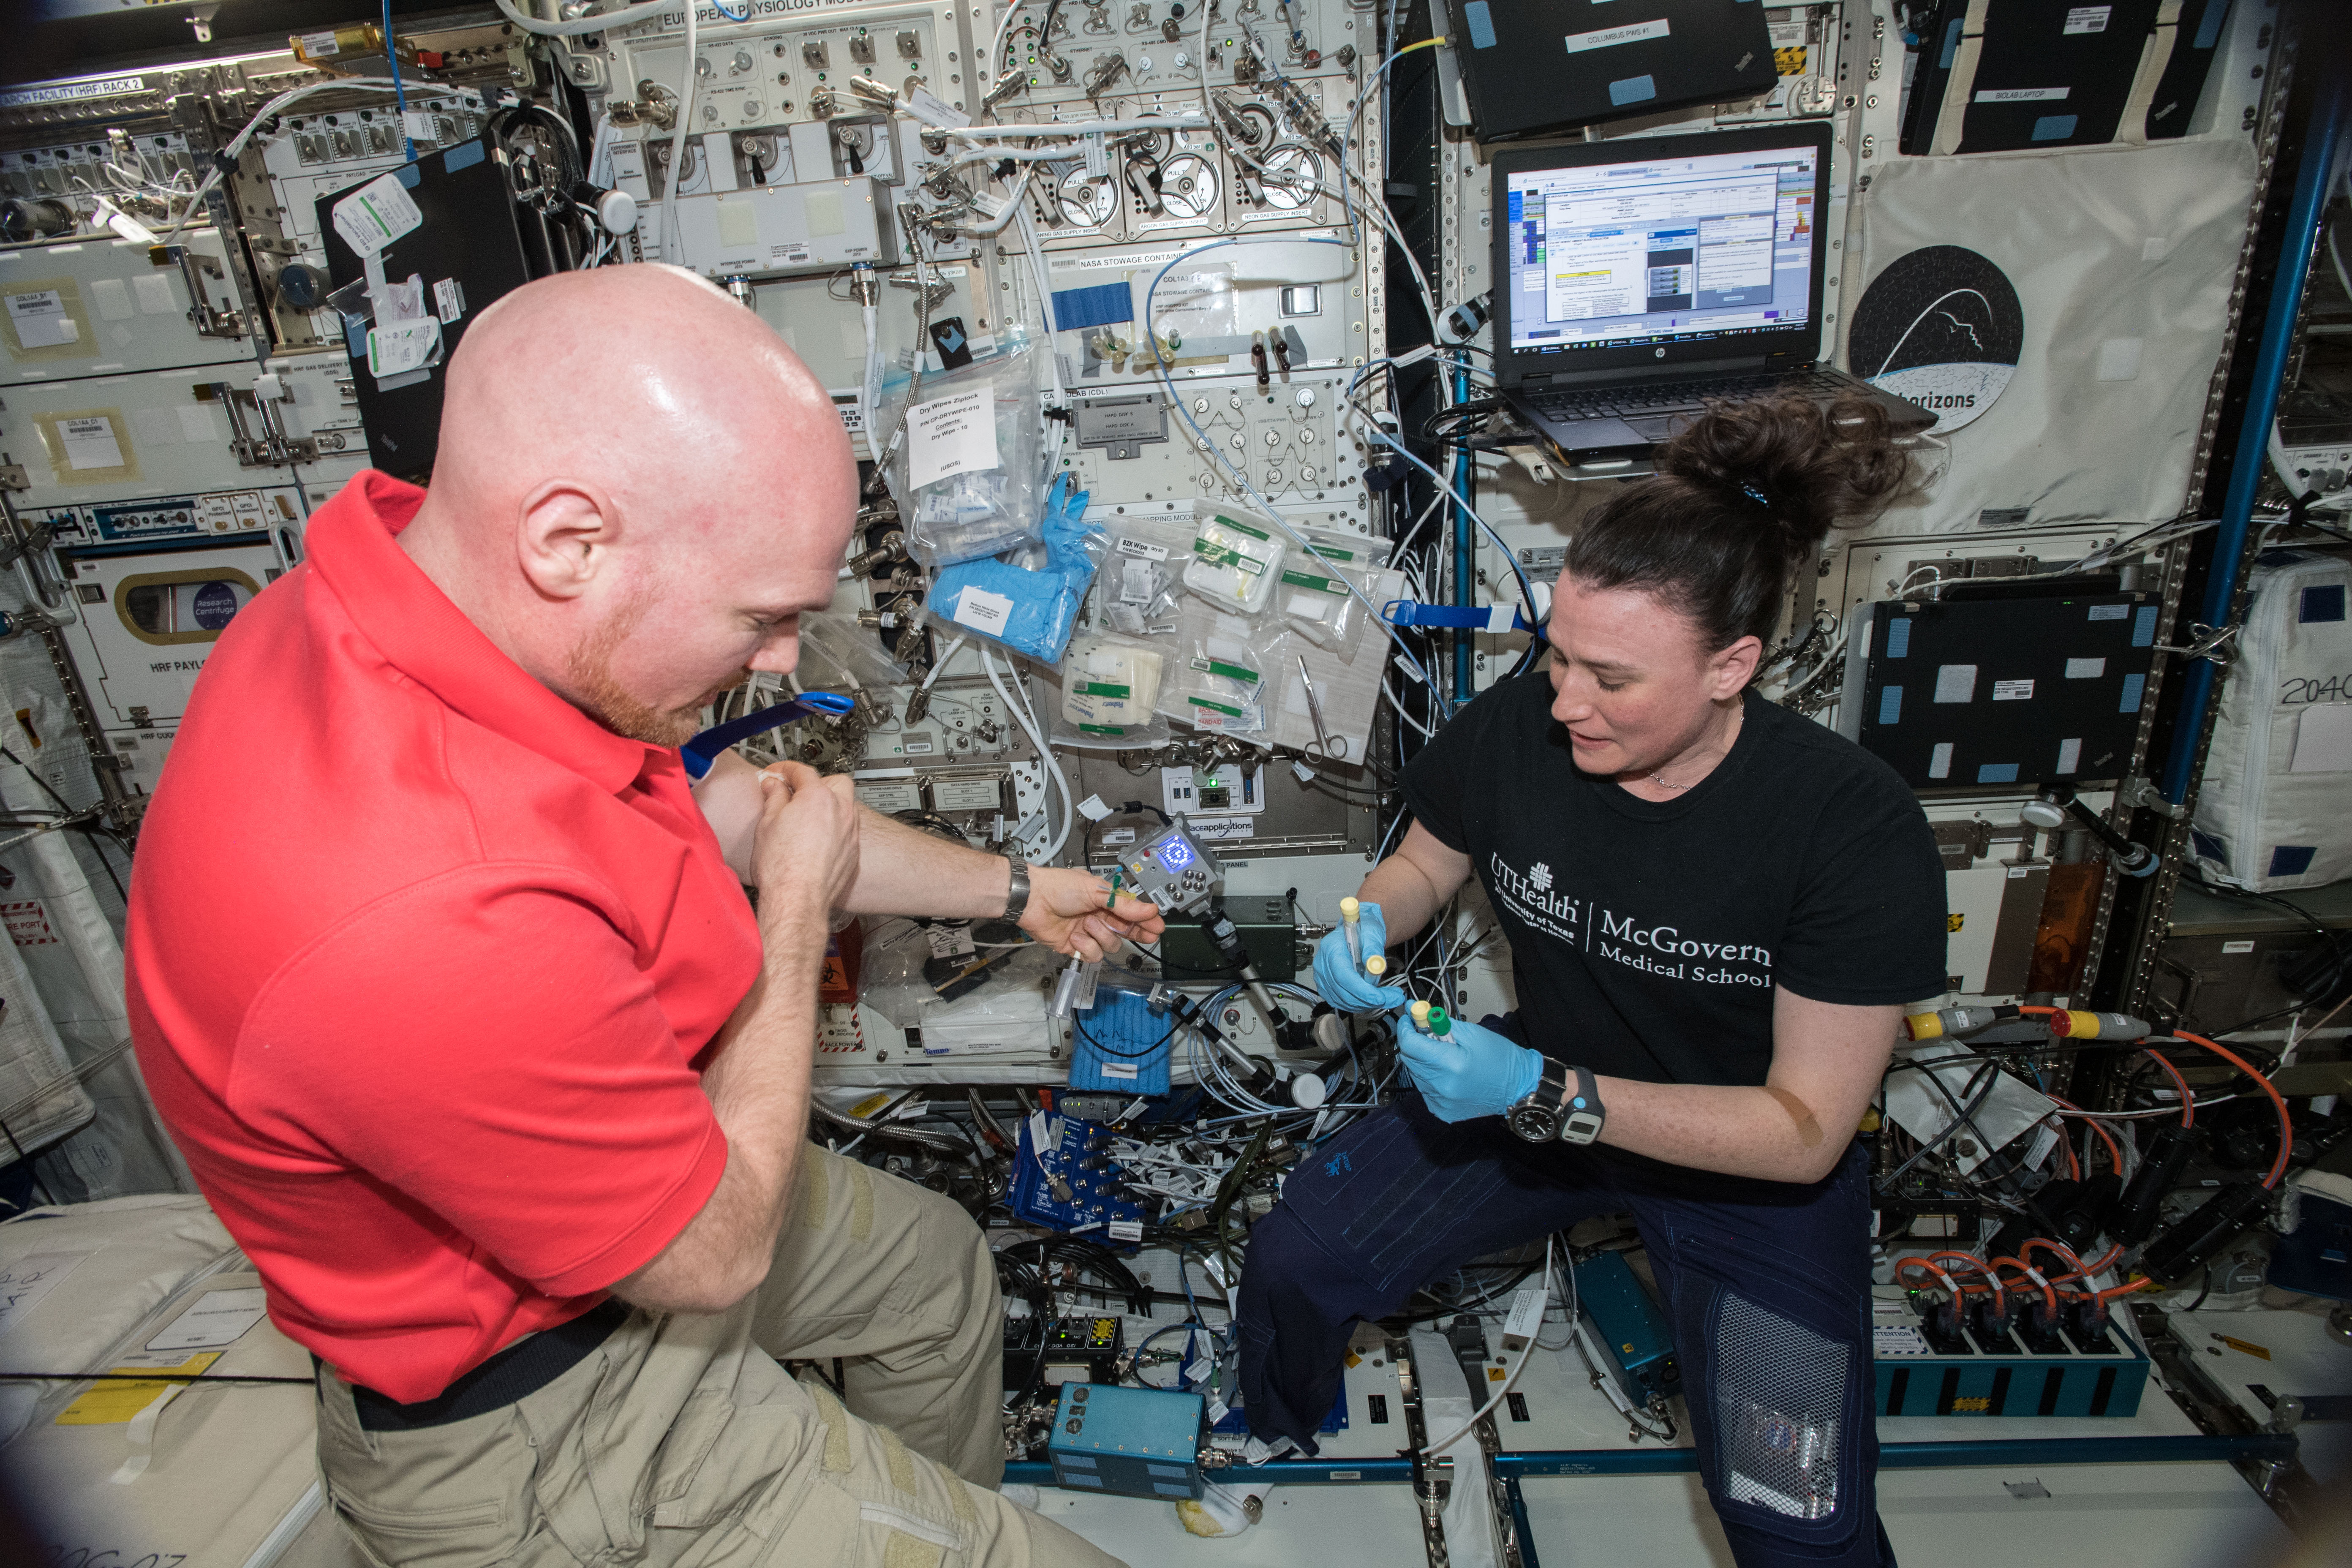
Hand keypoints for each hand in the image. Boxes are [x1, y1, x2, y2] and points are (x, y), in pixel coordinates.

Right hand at [752, 762, 859, 920]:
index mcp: (818, 797)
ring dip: (828, 805)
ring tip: (806, 817)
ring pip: (845, 806)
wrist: (797, 901)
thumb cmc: (781, 867)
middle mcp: (841, 811)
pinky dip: (834, 828)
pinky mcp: (853, 853)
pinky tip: (816, 840)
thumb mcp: (767, 824)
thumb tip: (773, 785)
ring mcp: (850, 833)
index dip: (786, 770)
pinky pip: (847, 830)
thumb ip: (773, 798)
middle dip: (817, 783)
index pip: (803, 771)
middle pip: (835, 782)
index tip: (776, 775)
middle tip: (796, 793)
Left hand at [1019, 865, 1166, 960]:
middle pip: (1126, 931)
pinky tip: (1074, 936)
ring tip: (1086, 922)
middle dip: (1136, 933)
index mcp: (1106, 900)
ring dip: (1100, 935)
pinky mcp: (1076, 947)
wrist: (1032, 900)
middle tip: (1147, 935)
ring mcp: (1088, 933)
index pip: (1132, 913)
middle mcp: (1099, 917)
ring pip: (1110, 945)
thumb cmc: (1060, 887)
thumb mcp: (1097, 891)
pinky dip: (1084, 946)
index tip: (1158, 927)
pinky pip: (1092, 955)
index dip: (1146, 921)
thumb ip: (1124, 904)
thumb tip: (1150, 909)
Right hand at [1312, 901, 1403, 1012]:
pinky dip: (1359, 1004)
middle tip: (1394, 998)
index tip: (1381, 997)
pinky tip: (1373, 998)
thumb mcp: (1373, 933)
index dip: (1362, 990)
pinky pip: (1342, 1003)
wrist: (1360, 932)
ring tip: (1388, 997)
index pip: (1343, 975)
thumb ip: (1373, 948)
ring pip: (1344, 1001)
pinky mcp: (1327, 988)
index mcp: (1331, 948)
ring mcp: (1322, 978)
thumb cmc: (1365, 930)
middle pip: (1343, 992)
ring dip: (1367, 1004)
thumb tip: (1375, 966)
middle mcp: (1322, 964)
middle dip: (1370, 999)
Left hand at [1395, 1015, 1542, 1122]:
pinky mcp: (1441, 1111)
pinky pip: (1425, 1089)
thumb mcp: (1472, 1032)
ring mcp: (1440, 1102)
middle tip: (1428, 1034)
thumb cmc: (1499, 1058)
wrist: (1517, 1087)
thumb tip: (1418, 1013)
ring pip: (1416, 1074)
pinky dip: (1431, 1078)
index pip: (1410, 1044)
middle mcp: (1441, 1086)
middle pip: (1409, 1059)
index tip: (1409, 1020)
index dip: (1406, 1028)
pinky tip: (1448, 1073)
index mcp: (1450, 1064)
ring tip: (1445, 1056)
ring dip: (1424, 1062)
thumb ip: (1440, 1023)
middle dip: (1415, 1043)